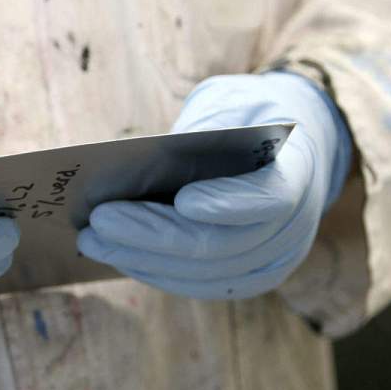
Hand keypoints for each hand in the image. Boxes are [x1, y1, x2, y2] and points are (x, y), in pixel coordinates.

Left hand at [78, 72, 350, 298]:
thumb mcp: (230, 104)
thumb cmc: (247, 119)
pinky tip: (116, 254)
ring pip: (202, 273)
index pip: (269, 197)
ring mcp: (272, 261)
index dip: (226, 203)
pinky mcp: (246, 279)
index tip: (182, 199)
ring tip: (91, 240)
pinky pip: (198, 285)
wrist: (283, 151)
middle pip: (220, 245)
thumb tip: (138, 170)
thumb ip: (202, 132)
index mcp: (299, 171)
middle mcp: (294, 227)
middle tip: (98, 221)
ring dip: (141, 258)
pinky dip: (153, 271)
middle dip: (152, 235)